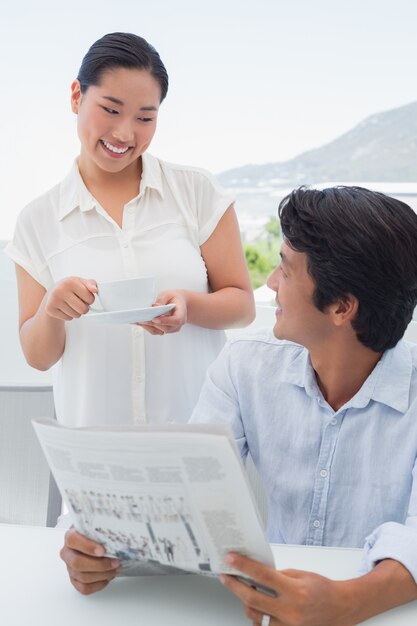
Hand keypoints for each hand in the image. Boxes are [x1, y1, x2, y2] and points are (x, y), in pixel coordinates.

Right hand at [45, 277, 96, 320]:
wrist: (53, 291)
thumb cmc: (70, 287)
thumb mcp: (81, 282)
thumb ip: (91, 284)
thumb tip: (95, 289)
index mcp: (71, 282)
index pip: (90, 299)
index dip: (90, 300)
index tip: (85, 296)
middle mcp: (61, 290)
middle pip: (83, 309)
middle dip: (84, 308)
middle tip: (79, 302)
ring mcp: (54, 300)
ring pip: (76, 315)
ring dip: (77, 312)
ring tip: (71, 304)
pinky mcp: (50, 309)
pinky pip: (69, 318)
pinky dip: (69, 315)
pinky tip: (65, 308)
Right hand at [60, 528, 120, 594]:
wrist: (94, 542)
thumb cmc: (96, 534)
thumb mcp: (98, 525)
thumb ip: (103, 527)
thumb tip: (118, 528)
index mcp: (70, 537)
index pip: (73, 540)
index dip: (87, 546)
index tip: (103, 550)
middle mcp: (67, 553)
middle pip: (77, 563)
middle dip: (100, 565)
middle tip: (115, 562)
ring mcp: (70, 568)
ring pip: (83, 577)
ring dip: (103, 575)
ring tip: (115, 569)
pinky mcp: (75, 580)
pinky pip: (85, 588)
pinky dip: (99, 584)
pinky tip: (108, 576)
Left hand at [137, 290, 186, 334]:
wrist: (178, 303)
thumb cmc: (174, 298)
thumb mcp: (168, 295)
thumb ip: (161, 300)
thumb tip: (154, 306)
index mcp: (181, 314)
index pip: (176, 320)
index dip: (165, 321)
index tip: (155, 319)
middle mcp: (177, 324)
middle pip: (166, 328)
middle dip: (152, 323)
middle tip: (141, 318)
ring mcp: (171, 329)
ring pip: (159, 332)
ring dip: (148, 327)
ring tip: (138, 320)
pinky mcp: (164, 330)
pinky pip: (156, 331)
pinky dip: (147, 327)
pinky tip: (140, 322)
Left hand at [220, 553, 351, 625]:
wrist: (340, 609)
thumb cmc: (323, 590)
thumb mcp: (301, 574)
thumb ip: (278, 575)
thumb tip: (256, 573)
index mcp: (295, 591)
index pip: (263, 576)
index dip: (244, 566)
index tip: (231, 558)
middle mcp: (291, 612)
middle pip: (253, 599)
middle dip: (235, 586)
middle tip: (226, 576)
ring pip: (255, 616)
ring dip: (245, 602)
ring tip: (241, 589)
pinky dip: (257, 616)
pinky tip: (255, 606)